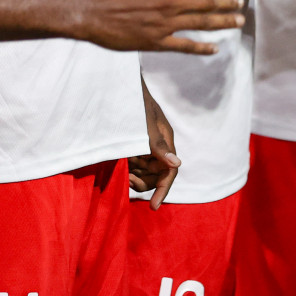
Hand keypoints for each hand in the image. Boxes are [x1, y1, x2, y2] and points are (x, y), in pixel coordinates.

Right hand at [76, 0, 244, 54]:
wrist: (87, 13)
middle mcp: (169, 5)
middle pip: (207, 3)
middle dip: (228, 3)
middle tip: (242, 3)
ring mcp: (164, 26)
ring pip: (201, 24)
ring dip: (223, 23)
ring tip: (238, 22)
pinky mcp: (155, 42)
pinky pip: (183, 47)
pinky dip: (200, 48)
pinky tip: (214, 48)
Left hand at [129, 82, 179, 209]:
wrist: (118, 88)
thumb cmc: (134, 104)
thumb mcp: (145, 125)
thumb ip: (159, 146)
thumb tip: (177, 164)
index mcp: (166, 141)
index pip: (170, 172)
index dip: (163, 190)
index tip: (152, 207)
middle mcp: (158, 147)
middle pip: (157, 176)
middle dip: (144, 181)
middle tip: (127, 177)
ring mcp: (145, 147)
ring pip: (144, 173)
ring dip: (134, 176)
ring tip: (122, 167)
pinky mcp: (133, 147)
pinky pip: (134, 167)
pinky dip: (128, 169)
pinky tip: (120, 163)